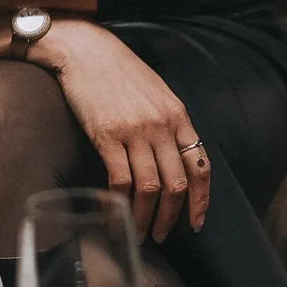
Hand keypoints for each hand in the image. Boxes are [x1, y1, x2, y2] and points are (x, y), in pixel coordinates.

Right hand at [32, 21, 211, 241]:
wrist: (85, 50)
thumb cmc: (118, 70)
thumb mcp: (156, 92)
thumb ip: (168, 122)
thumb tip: (172, 156)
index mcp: (178, 116)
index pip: (200, 165)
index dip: (201, 200)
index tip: (196, 222)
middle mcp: (162, 125)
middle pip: (177, 183)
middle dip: (172, 217)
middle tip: (162, 236)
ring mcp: (135, 131)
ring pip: (150, 187)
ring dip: (146, 217)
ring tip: (139, 233)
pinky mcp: (107, 135)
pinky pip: (120, 180)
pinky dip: (119, 204)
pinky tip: (115, 215)